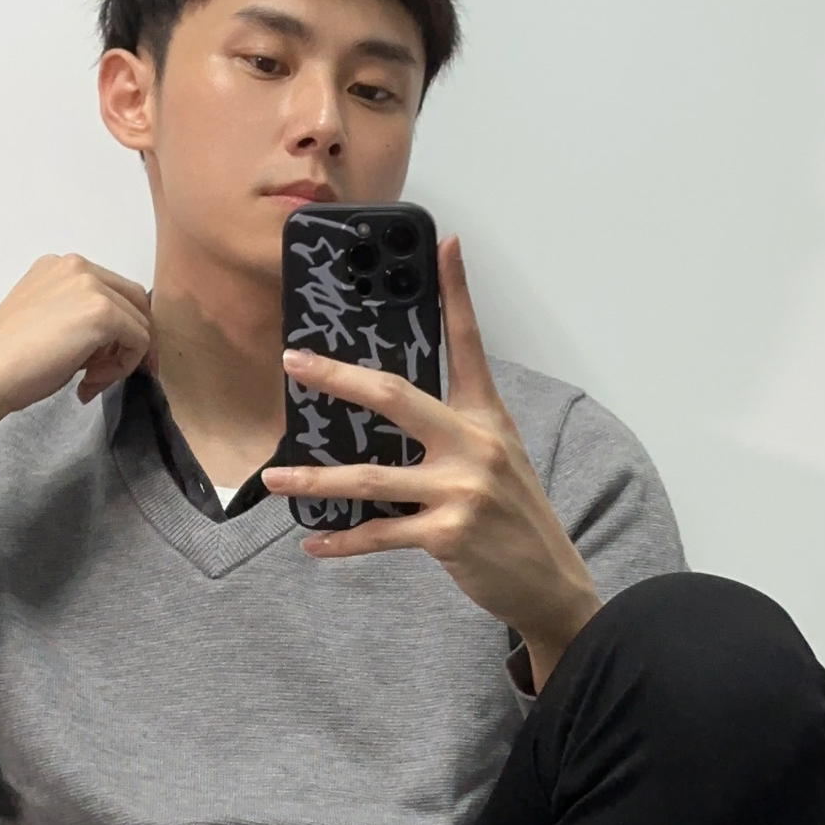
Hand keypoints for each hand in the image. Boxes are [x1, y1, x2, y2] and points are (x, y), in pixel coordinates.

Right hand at [0, 254, 153, 457]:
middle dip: (129, 342)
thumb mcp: (49, 325)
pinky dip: (123, 368)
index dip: (116, 332)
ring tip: (89, 382)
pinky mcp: (102, 311)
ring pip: (140, 323)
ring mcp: (90, 285)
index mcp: (60, 267)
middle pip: (135, 301)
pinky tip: (89, 383)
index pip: (113, 292)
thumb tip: (116, 342)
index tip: (100, 365)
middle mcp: (77, 266)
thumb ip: (80, 320)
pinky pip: (139, 341)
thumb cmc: (9, 361)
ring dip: (122, 359)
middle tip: (105, 376)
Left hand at [263, 237, 601, 689]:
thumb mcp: (498, 457)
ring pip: (371, 478)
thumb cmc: (513, 516)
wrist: (549, 579)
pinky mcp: (448, 535)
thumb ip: (456, 430)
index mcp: (485, 417)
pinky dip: (343, 543)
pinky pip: (380, 534)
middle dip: (339, 378)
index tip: (445, 244)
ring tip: (274, 479)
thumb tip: (392, 412)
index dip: (457, 292)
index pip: (469, 344)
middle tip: (294, 362)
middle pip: (395, 397)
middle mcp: (474, 444)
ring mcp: (461, 490)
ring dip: (316, 480)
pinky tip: (314, 545)